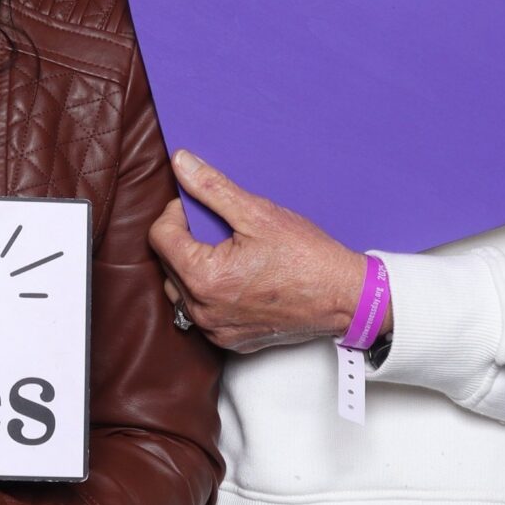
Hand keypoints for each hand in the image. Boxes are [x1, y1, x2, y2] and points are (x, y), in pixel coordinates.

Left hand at [150, 149, 368, 353]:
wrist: (345, 297)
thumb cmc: (308, 258)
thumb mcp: (258, 213)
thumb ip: (212, 188)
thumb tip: (181, 164)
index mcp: (204, 279)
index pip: (159, 236)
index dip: (176, 213)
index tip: (200, 207)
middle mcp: (203, 311)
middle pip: (167, 262)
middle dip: (185, 239)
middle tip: (219, 228)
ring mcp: (216, 330)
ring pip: (180, 289)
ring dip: (192, 267)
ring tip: (227, 252)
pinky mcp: (230, 341)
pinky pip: (201, 312)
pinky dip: (208, 292)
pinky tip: (236, 277)